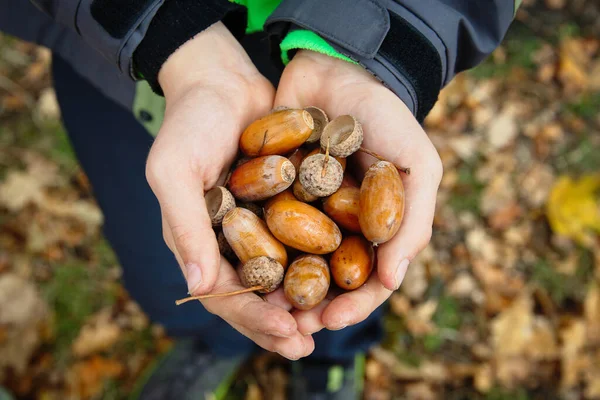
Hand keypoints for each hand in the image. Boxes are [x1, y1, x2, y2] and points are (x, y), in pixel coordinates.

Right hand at [145, 23, 313, 358]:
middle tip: (310, 342)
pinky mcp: (284, 204)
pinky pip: (302, 239)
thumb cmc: (188, 122)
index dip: (253, 317)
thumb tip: (199, 288)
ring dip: (304, 301)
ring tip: (331, 322)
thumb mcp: (174, 170)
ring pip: (282, 274)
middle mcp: (228, 240)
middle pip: (256, 293)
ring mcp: (257, 224)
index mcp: (197, 241)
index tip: (286, 333)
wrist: (221, 80)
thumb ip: (184, 226)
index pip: (223, 293)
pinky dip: (318, 260)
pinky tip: (344, 275)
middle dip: (281, 322)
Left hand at [274, 50, 442, 333]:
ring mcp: (304, 211)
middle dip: (309, 306)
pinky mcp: (272, 193)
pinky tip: (242, 268)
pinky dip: (254, 251)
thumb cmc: (384, 116)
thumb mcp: (417, 165)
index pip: (366, 279)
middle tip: (289, 326)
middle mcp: (340, 226)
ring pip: (291, 262)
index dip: (352, 304)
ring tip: (263, 307)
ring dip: (279, 289)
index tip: (330, 319)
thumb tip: (393, 282)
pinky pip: (262, 229)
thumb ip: (413, 221)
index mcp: (375, 227)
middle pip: (324, 280)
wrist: (336, 66)